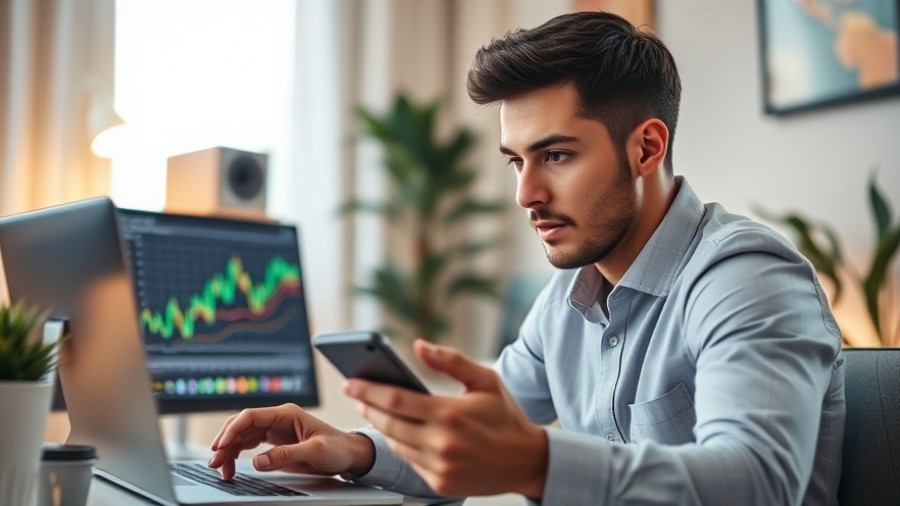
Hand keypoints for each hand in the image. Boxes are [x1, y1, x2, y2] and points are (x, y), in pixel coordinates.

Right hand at [207, 403, 374, 479]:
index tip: (221, 446)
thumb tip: (258, 461)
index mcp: (287, 414)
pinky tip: (232, 467)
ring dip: (229, 450)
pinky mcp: (275, 443)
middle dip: (225, 441)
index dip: (233, 429)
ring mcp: (275, 430)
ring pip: (242, 436)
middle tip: (215, 461)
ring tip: (221, 468)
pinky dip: (237, 455)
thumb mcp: (315, 451)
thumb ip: (287, 455)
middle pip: (242, 426)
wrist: (349, 455)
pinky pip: (249, 446)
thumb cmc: (338, 448)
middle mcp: (278, 420)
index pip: (251, 416)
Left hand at [344, 339, 547, 498]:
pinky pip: (410, 462)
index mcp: (451, 414)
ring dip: (381, 427)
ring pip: (396, 444)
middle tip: (356, 394)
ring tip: (373, 411)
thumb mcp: (485, 380)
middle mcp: (443, 443)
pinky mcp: (441, 484)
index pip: (397, 400)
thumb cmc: (505, 416)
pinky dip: (401, 446)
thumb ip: (451, 360)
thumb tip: (419, 346)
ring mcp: (441, 467)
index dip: (369, 391)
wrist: (527, 461)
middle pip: (390, 423)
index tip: (351, 383)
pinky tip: (398, 432)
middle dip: (368, 407)